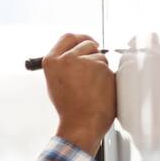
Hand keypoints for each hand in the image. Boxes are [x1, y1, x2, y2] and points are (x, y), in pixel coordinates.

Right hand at [42, 32, 116, 155]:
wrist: (81, 123)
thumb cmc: (69, 108)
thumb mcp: (56, 82)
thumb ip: (63, 64)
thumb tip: (76, 52)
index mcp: (51, 61)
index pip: (68, 37)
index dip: (80, 39)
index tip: (87, 42)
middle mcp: (66, 58)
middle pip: (86, 42)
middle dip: (92, 52)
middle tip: (94, 65)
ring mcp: (84, 61)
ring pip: (99, 55)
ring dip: (100, 67)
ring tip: (92, 86)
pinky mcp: (101, 67)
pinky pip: (108, 67)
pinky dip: (106, 77)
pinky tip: (99, 90)